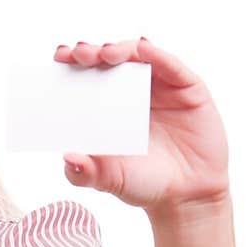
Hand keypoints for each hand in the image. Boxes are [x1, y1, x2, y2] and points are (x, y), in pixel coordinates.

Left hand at [55, 38, 230, 215]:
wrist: (187, 197)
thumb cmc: (144, 183)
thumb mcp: (109, 179)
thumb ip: (84, 173)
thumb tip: (67, 159)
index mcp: (108, 106)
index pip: (87, 76)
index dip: (72, 64)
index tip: (59, 58)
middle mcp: (132, 91)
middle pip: (109, 61)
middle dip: (91, 52)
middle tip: (78, 53)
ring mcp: (161, 87)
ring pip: (138, 56)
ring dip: (120, 49)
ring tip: (106, 52)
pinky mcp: (188, 89)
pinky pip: (171, 66)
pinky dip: (157, 54)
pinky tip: (143, 48)